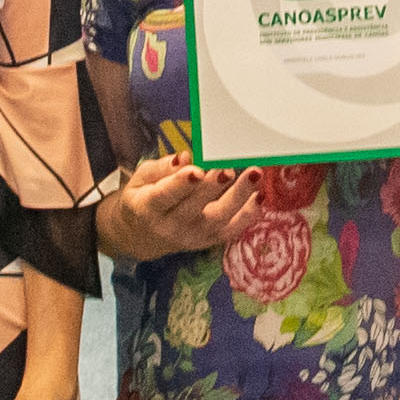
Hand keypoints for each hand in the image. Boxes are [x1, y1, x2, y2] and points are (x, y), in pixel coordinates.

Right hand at [95, 151, 245, 263]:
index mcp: (149, 208)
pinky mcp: (208, 241)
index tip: (196, 170)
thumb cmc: (143, 198)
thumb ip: (161, 168)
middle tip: (228, 168)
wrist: (141, 235)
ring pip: (218, 219)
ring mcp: (192, 237)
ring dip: (238, 197)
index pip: (165, 196)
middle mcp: (171, 226)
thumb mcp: (141, 179)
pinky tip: (259, 197)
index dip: (181, 184)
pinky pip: (231, 231)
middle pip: (195, 208)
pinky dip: (248, 215)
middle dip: (213, 187)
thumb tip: (183, 158)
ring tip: (253, 175)